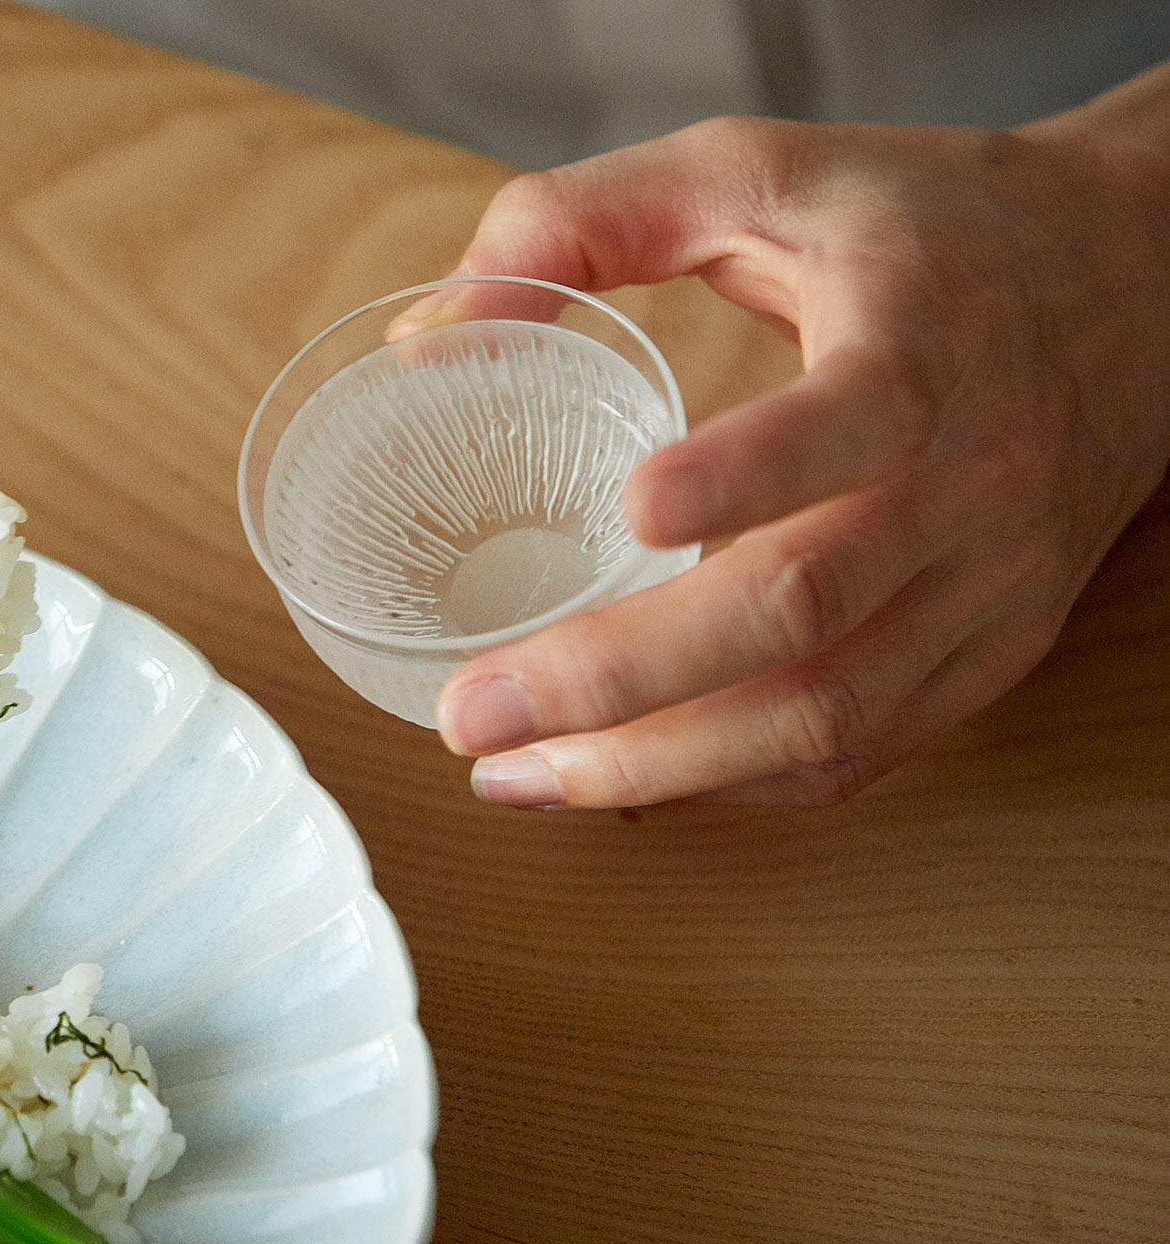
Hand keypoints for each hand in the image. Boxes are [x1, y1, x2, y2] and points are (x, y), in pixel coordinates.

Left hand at [430, 64, 1169, 806]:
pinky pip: (862, 752)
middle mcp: (970, 482)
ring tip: (512, 776)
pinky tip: (621, 783)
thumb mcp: (763, 169)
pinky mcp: (988, 653)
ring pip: (827, 715)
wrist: (1144, 284)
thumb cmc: (926, 227)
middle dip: (622, 680)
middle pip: (803, 611)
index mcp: (924, 344)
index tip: (629, 509)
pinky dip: (735, 784)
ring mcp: (986, 587)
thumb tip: (435, 327)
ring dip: (659, 766)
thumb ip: (589, 218)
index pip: (855, 421)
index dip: (746, 473)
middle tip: (474, 713)